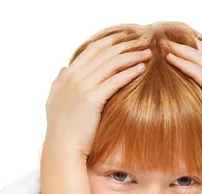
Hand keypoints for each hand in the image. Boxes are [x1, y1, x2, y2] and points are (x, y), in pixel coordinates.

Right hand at [44, 34, 152, 158]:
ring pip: (112, 64)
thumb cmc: (60, 129)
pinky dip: (130, 72)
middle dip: (125, 45)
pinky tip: (142, 68)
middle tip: (142, 41)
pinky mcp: (92, 99)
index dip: (110, 41)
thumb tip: (63, 69)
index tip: (126, 38)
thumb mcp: (53, 101)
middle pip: (104, 53)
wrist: (62, 148)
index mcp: (67, 75)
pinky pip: (115, 80)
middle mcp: (74, 77)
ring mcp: (82, 87)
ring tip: (147, 53)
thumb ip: (58, 83)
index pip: (92, 50)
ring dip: (132, 56)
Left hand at [162, 32, 201, 156]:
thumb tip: (195, 91)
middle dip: (185, 40)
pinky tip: (168, 58)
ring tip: (162, 43)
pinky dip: (181, 62)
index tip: (179, 37)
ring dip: (179, 48)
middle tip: (166, 36)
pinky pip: (196, 70)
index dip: (197, 41)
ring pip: (200, 56)